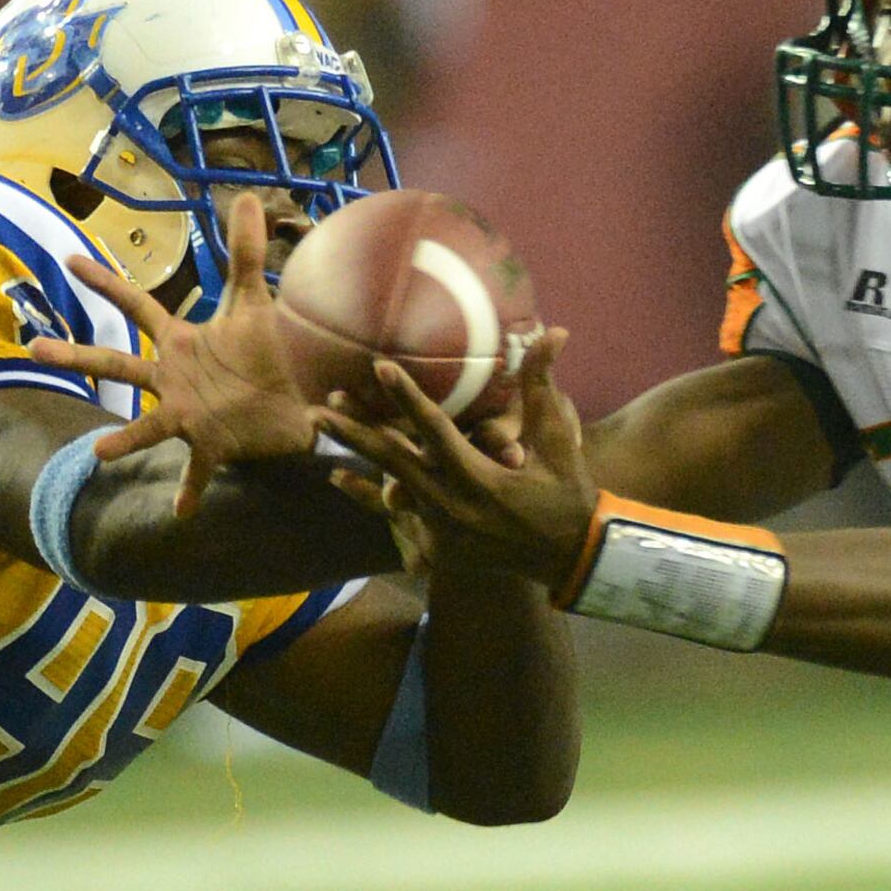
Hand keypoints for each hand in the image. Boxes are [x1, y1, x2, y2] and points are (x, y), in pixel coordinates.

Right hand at [29, 193, 317, 507]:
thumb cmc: (272, 352)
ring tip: (96, 452)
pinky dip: (189, 490)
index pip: (136, 305)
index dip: (105, 282)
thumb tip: (249, 196)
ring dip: (122, 439)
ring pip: (146, 424)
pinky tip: (179, 513)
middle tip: (34, 351)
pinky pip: (198, 470)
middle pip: (117, 362)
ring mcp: (187, 412)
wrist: (301, 398)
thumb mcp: (257, 301)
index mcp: (180, 341)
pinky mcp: (213, 443)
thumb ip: (248, 251)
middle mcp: (173, 377)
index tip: (70, 260)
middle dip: (77, 355)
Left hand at [316, 328, 593, 586]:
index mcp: (478, 479)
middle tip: (322, 404)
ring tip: (320, 427)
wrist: (570, 557)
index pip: (434, 430)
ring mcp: (438, 531)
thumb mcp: (557, 442)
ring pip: (386, 488)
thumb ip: (543, 387)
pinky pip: (393, 517)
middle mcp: (450, 507)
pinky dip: (365, 495)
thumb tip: (554, 332)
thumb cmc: (566, 495)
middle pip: (392, 461)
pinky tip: (337, 476)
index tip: (379, 366)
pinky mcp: (435, 547)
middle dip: (355, 430)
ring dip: (354, 456)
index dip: (406, 396)